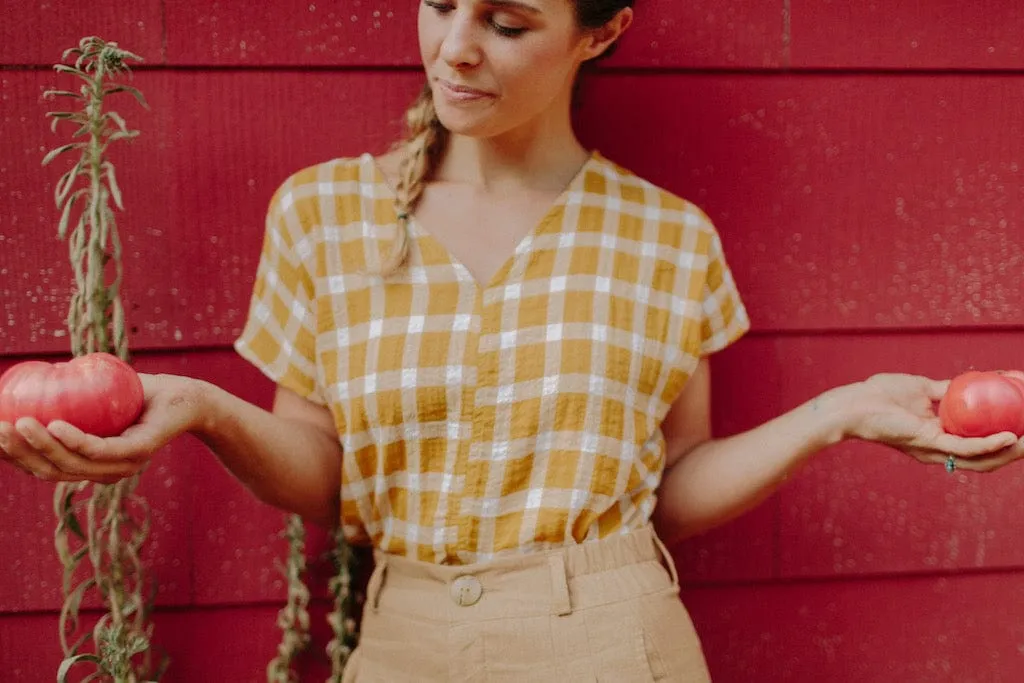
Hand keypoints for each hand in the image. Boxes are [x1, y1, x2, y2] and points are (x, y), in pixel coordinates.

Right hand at [0, 373, 206, 483]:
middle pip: (49, 470)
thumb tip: (17, 383)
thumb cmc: (134, 395)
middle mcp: (100, 472)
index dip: (9, 455)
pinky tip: (55, 424)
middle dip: (15, 452)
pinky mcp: (138, 453)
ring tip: (16, 423)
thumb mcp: (90, 395)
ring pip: (71, 462)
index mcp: (85, 464)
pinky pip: (101, 449)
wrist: (184, 396)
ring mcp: (120, 466)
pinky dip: (75, 440)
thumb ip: (59, 396)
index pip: (39, 466)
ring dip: (40, 445)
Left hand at [839, 373, 1023, 472]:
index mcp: (940, 438)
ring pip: (983, 458)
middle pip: (989, 458)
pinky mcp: (928, 444)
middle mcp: (941, 450)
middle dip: (1019, 451)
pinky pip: (965, 448)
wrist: (853, 403)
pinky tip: (1011, 437)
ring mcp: (935, 449)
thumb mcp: (921, 388)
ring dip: (1013, 452)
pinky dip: (990, 445)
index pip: (981, 444)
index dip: (1008, 437)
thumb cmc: (880, 394)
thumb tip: (969, 380)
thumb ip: (944, 389)